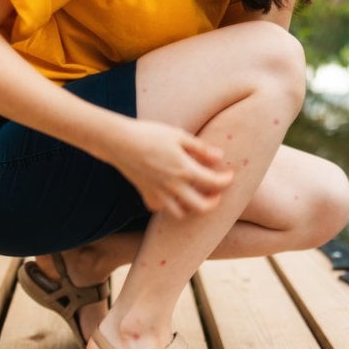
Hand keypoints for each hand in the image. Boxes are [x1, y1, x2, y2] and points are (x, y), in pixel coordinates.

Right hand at [110, 119, 233, 218]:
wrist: (119, 141)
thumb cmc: (150, 134)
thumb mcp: (179, 136)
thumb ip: (200, 149)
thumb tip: (220, 157)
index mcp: (184, 169)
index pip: (213, 182)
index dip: (225, 180)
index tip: (229, 175)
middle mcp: (173, 186)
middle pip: (201, 207)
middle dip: (213, 202)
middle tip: (216, 194)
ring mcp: (159, 193)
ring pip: (180, 213)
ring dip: (191, 208)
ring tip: (195, 197)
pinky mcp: (146, 194)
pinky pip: (160, 208)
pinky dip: (168, 206)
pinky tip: (170, 196)